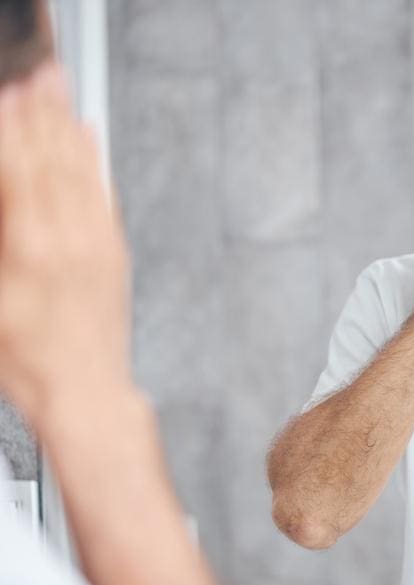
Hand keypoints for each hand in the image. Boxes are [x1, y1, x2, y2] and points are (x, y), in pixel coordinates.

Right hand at [0, 62, 131, 422]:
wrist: (87, 391)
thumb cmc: (30, 360)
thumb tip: (3, 196)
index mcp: (30, 247)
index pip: (17, 170)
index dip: (11, 130)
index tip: (7, 97)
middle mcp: (69, 237)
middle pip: (52, 159)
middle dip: (42, 113)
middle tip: (38, 75)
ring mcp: (98, 242)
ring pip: (81, 170)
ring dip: (67, 126)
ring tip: (60, 90)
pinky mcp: (115, 252)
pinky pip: (105, 194)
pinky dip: (95, 160)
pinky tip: (91, 137)